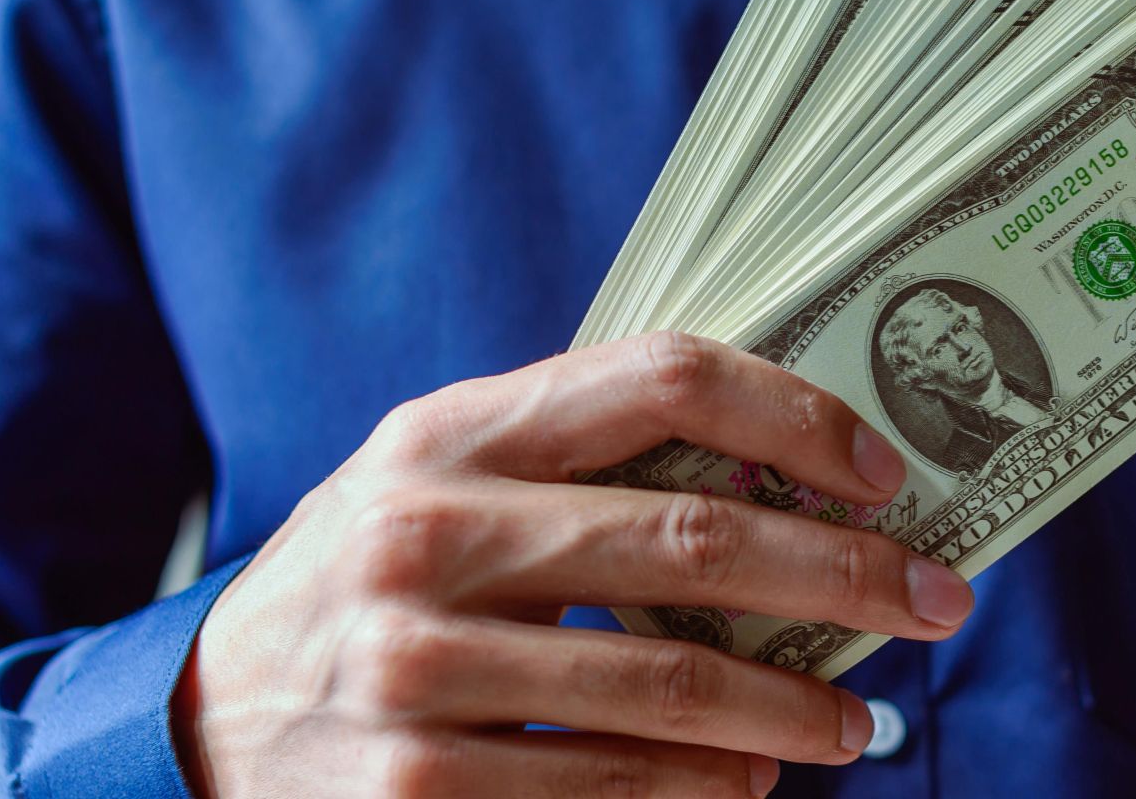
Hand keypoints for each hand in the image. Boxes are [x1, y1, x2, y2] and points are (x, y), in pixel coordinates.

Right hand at [171, 332, 972, 796]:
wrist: (201, 722)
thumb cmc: (364, 583)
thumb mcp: (436, 485)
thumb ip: (572, 464)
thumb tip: (781, 486)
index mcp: (445, 433)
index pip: (657, 378)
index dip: (793, 416)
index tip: (882, 470)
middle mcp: (421, 535)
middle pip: (690, 543)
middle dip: (846, 576)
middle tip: (934, 601)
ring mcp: (412, 669)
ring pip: (668, 688)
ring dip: (793, 707)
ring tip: (858, 720)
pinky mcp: (411, 791)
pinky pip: (607, 790)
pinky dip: (705, 790)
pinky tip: (751, 782)